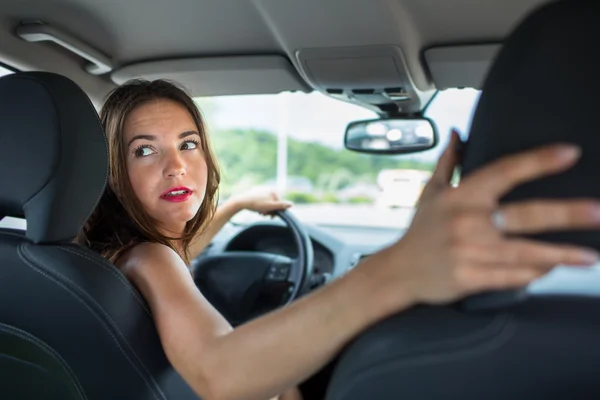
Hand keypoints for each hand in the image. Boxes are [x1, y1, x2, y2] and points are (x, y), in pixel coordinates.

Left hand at [230, 188, 292, 214]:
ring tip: (259, 212)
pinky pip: (261, 199)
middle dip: (269, 210)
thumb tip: (292, 204)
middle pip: (273, 202)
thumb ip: (281, 206)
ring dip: (264, 208)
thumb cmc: (257, 204)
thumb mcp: (270, 207)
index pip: (279, 204)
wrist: (241, 201)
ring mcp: (261, 189)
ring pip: (267, 202)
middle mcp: (268, 188)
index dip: (275, 211)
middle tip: (263, 215)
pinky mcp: (255, 191)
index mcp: (273, 191)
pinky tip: (255, 208)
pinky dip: (260, 205)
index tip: (270, 216)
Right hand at [366, 130, 599, 308]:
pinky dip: (534, 274)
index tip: (570, 153)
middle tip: (599, 212)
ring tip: (590, 256)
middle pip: (525, 215)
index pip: (504, 171)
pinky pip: (512, 277)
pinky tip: (553, 269)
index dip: (537, 161)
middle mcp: (467, 222)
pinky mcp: (471, 278)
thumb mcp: (430, 192)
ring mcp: (470, 252)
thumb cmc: (420, 231)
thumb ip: (449, 162)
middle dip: (566, 214)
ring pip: (525, 252)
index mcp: (460, 196)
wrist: (400, 271)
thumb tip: (456, 132)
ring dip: (561, 254)